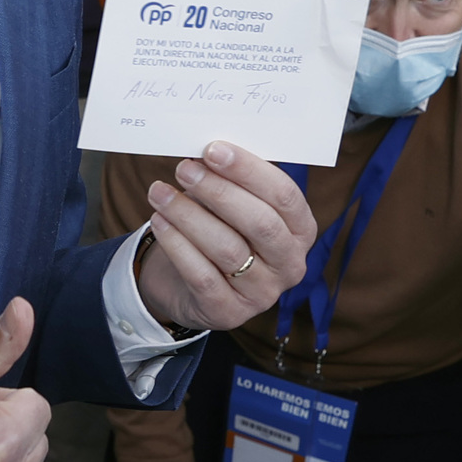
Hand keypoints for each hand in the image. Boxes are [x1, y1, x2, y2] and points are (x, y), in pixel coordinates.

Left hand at [133, 143, 316, 331]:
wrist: (194, 286)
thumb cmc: (222, 230)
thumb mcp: (235, 205)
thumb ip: (231, 181)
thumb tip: (207, 152)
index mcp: (301, 230)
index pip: (284, 196)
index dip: (249, 170)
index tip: (214, 149)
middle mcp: (291, 264)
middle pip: (260, 223)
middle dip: (218, 191)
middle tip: (184, 168)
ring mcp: (263, 293)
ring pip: (227, 248)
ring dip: (188, 214)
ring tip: (160, 192)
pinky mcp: (230, 312)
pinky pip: (202, 275)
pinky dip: (177, 244)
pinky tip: (160, 221)